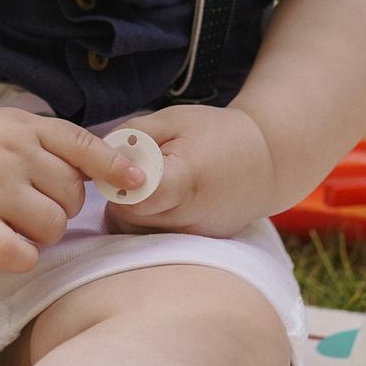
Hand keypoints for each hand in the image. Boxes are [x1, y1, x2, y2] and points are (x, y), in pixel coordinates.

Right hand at [0, 109, 146, 273]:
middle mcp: (8, 154)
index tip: (138, 180)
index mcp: (24, 128)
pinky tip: (19, 251)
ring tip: (19, 222)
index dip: (114, 166)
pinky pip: (11, 250)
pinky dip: (24, 256)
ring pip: (52, 225)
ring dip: (44, 233)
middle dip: (63, 207)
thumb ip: (59, 144)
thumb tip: (121, 168)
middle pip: (71, 195)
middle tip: (35, 204)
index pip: (81, 146)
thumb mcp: (15, 129)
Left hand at [102, 104, 275, 238]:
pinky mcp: (193, 247)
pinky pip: (150, 239)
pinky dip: (146, 221)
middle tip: (136, 171)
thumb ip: (133, 135)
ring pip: (134, 232)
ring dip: (130, 209)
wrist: (267, 163)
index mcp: (186, 181)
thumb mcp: (175, 118)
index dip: (120, 183)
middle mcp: (190, 218)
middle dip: (119, 194)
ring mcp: (193, 238)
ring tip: (152, 184)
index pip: (137, 197)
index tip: (124, 168)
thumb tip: (98, 153)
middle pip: (127, 217)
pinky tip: (161, 200)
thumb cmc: (218, 134)